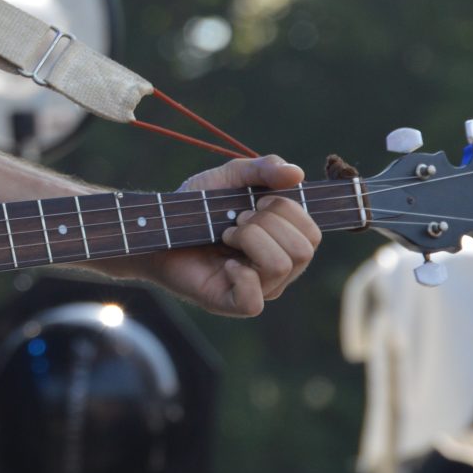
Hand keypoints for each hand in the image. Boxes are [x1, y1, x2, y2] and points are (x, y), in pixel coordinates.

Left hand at [137, 155, 320, 316]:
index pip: (312, 233)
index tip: (255, 201)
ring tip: (225, 234)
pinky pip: (254, 301)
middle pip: (303, 250)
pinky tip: (223, 263)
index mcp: (285, 242)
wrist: (159, 227)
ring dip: (249, 239)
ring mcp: (259, 289)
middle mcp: (280, 269)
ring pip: (281, 267)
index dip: (286, 209)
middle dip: (266, 224)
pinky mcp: (232, 304)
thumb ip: (264, 168)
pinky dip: (240, 276)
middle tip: (236, 219)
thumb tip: (296, 174)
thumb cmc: (197, 207)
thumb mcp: (229, 177)